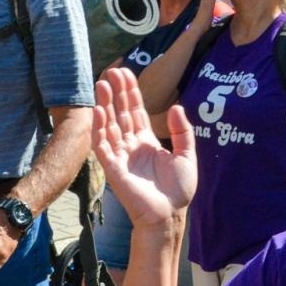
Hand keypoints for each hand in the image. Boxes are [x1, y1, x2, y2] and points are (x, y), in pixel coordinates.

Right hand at [93, 67, 196, 226]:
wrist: (169, 214)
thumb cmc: (178, 190)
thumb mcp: (186, 155)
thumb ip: (182, 131)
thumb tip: (176, 106)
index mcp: (146, 141)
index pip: (135, 111)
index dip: (130, 92)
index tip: (126, 73)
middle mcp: (131, 146)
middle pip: (120, 113)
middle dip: (115, 93)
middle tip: (111, 71)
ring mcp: (120, 155)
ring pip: (109, 125)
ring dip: (104, 105)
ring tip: (102, 85)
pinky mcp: (113, 168)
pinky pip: (102, 145)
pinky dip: (99, 128)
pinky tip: (98, 111)